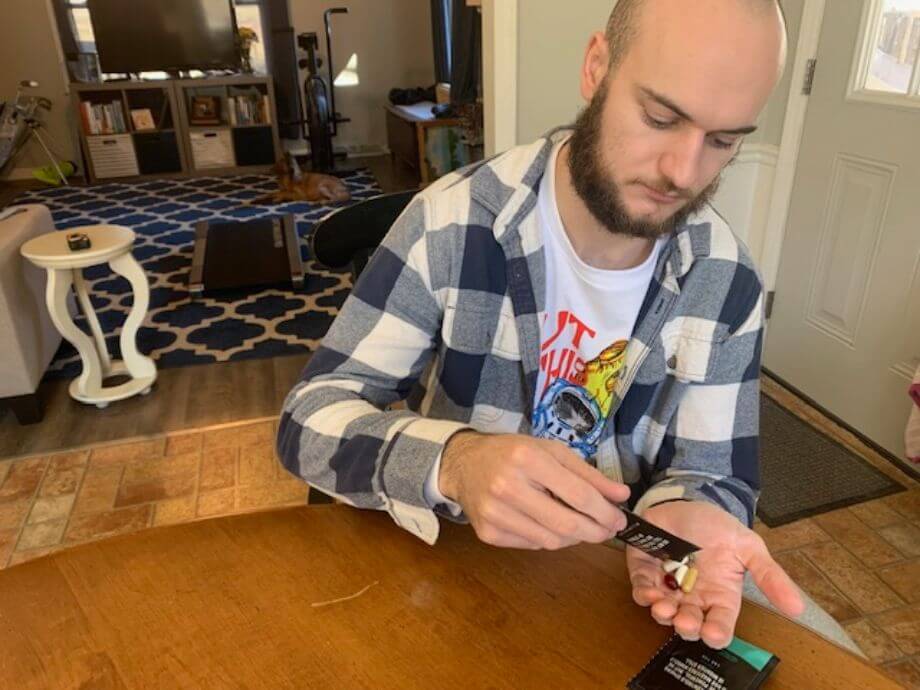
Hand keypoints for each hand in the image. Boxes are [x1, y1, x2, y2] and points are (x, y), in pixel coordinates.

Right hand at [439, 432, 629, 549]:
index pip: (578, 494)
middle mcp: (508, 487)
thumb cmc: (512, 453)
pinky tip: (548, 523)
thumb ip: (588, 474)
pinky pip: (532, 545)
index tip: (619, 518)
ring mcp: (495, 513)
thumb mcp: (551, 451)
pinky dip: (548, 538)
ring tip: (580, 525)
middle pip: (566, 523)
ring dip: (573, 536)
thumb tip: (621, 495)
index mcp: (527, 459)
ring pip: (551, 540)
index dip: (605, 511)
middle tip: (608, 530)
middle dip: (596, 531)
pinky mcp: (487, 533)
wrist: (463, 464)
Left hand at [627, 500, 804, 648]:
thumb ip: (770, 576)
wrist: (688, 502)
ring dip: (663, 614)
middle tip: (686, 621)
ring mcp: (668, 587)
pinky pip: (642, 590)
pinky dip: (644, 595)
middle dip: (686, 626)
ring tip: (664, 608)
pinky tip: (648, 593)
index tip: (713, 634)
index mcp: (721, 596)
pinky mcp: (645, 572)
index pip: (720, 625)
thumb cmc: (719, 528)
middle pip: (690, 624)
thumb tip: (798, 607)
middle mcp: (694, 597)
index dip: (716, 634)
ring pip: (664, 612)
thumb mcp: (749, 547)